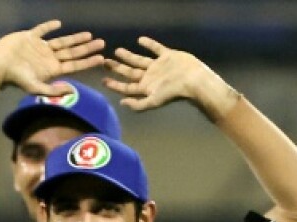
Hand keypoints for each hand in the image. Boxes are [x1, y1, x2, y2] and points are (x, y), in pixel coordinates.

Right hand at [0, 20, 104, 94]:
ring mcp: (40, 48)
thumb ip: (53, 90)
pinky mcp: (29, 37)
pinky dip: (49, 26)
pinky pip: (41, 30)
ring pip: (62, 42)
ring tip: (89, 35)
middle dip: (87, 48)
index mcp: (52, 70)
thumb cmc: (15, 78)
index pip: (74, 65)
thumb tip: (72, 90)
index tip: (101, 58)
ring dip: (75, 39)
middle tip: (102, 43)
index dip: (88, 62)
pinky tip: (58, 24)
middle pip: (72, 53)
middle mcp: (49, 58)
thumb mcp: (35, 87)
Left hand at [104, 37, 236, 118]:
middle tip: (105, 62)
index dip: (115, 85)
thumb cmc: (174, 92)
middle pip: (130, 73)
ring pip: (139, 60)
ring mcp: (158, 66)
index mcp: (146, 88)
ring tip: (117, 51)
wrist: (193, 80)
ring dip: (128, 56)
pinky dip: (149, 44)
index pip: (127, 87)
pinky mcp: (168, 56)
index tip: (103, 80)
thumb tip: (122, 103)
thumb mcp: (154, 101)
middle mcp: (150, 77)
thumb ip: (138, 104)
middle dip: (117, 68)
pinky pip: (156, 49)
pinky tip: (140, 40)